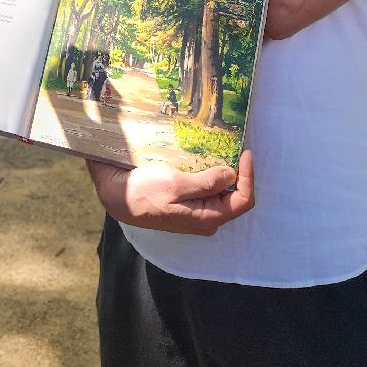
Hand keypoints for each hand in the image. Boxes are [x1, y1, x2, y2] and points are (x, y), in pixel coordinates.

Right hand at [86, 150, 253, 236]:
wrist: (117, 196)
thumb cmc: (144, 192)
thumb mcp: (176, 184)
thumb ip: (207, 182)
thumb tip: (232, 175)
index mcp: (207, 218)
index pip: (242, 201)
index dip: (248, 176)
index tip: (245, 152)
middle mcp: (205, 218)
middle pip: (234, 197)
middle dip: (238, 174)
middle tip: (235, 148)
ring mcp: (196, 212)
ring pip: (221, 193)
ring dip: (223, 172)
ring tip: (222, 151)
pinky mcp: (186, 204)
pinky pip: (207, 190)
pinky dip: (210, 174)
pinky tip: (205, 159)